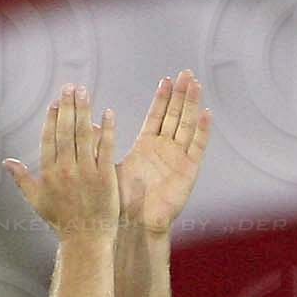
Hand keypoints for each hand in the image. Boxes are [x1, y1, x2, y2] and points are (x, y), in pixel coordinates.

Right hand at [4, 84, 119, 239]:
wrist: (85, 239)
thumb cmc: (61, 222)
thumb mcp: (37, 200)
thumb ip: (22, 179)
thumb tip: (6, 162)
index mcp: (49, 172)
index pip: (49, 138)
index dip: (52, 118)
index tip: (56, 102)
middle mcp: (66, 169)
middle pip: (66, 131)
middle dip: (68, 106)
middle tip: (71, 87)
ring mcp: (86, 172)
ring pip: (84, 134)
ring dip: (84, 111)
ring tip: (85, 92)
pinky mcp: (105, 176)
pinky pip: (106, 148)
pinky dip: (107, 130)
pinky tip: (108, 113)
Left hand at [116, 70, 210, 237]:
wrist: (136, 222)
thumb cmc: (121, 200)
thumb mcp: (108, 166)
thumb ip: (103, 144)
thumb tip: (90, 123)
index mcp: (147, 146)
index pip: (157, 116)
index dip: (162, 98)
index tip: (166, 79)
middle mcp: (165, 149)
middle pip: (175, 116)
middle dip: (181, 95)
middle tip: (186, 74)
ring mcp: (178, 159)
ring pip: (187, 126)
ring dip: (192, 105)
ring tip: (196, 85)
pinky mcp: (188, 171)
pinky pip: (197, 148)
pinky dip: (202, 131)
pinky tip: (207, 114)